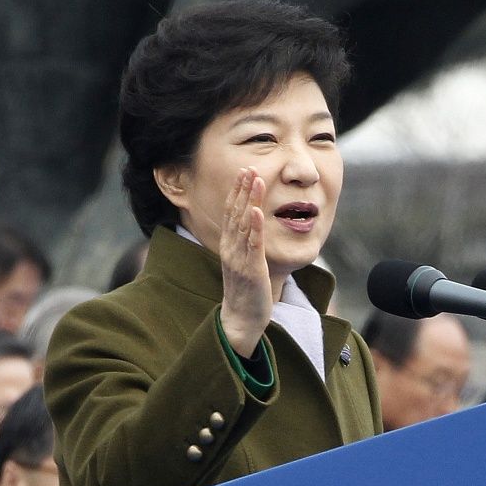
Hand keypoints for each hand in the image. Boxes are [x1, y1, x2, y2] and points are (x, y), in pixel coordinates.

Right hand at [219, 167, 272, 357]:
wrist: (241, 319)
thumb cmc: (246, 292)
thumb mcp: (243, 262)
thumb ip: (246, 244)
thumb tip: (253, 225)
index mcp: (229, 246)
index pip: (231, 213)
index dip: (237, 191)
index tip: (244, 171)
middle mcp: (230, 249)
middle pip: (235, 213)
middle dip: (242, 189)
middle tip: (249, 167)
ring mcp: (239, 259)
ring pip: (243, 225)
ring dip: (249, 200)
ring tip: (255, 180)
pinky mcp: (251, 271)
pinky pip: (252, 246)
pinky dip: (254, 227)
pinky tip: (256, 211)